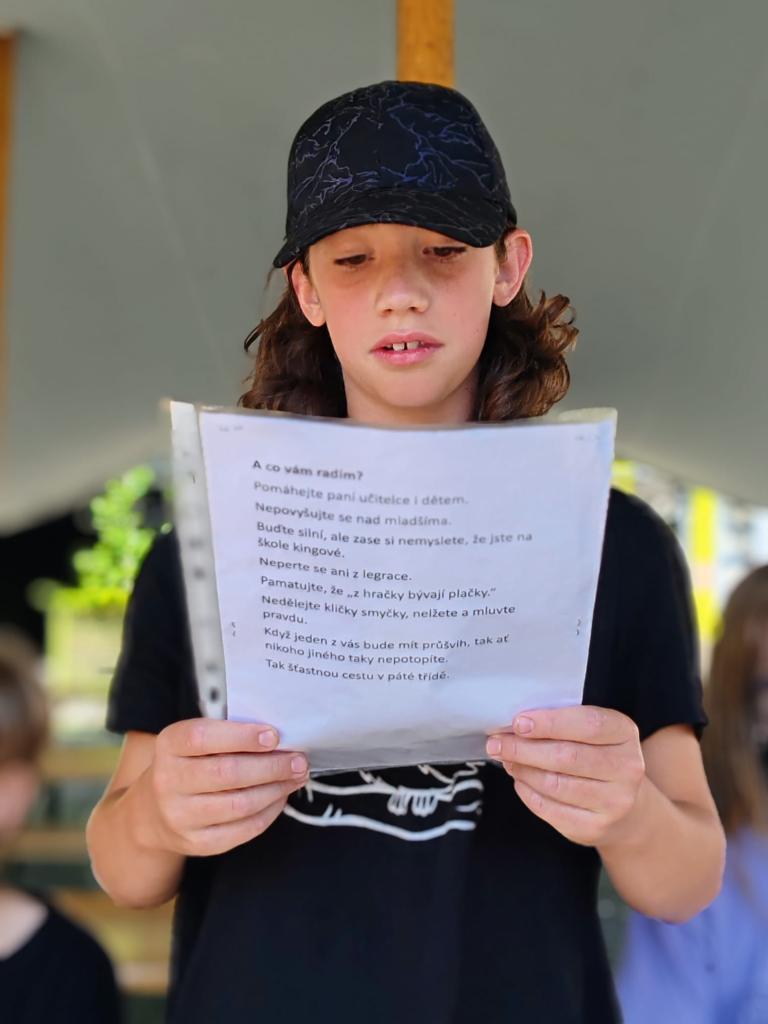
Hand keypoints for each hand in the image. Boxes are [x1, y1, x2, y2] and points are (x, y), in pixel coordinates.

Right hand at [142, 719, 308, 856]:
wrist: (152, 812)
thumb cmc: (188, 764)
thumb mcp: (194, 742)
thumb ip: (228, 735)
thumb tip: (279, 739)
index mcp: (169, 745)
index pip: (202, 737)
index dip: (242, 736)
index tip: (274, 735)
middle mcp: (168, 781)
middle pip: (227, 773)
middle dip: (271, 766)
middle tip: (299, 759)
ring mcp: (180, 816)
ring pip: (240, 804)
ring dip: (276, 789)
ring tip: (296, 776)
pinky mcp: (197, 843)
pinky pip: (243, 829)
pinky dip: (269, 812)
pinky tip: (280, 797)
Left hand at [486, 706, 645, 846]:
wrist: (627, 807)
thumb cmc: (598, 757)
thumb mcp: (592, 733)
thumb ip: (561, 724)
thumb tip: (515, 726)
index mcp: (624, 733)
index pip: (588, 724)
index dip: (550, 723)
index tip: (519, 723)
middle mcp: (627, 768)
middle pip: (567, 756)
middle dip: (525, 749)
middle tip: (497, 743)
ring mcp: (614, 802)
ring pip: (555, 784)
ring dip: (523, 770)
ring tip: (507, 760)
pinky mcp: (595, 827)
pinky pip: (550, 810)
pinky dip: (528, 793)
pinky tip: (520, 781)